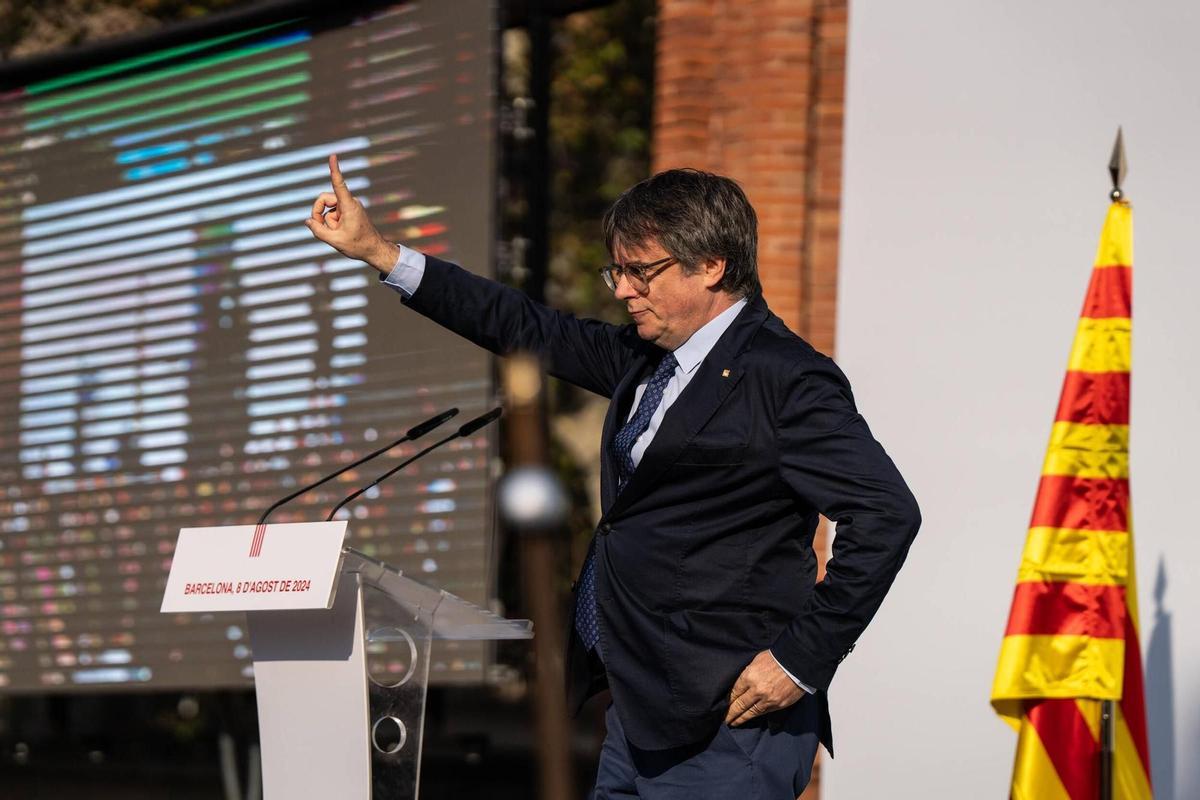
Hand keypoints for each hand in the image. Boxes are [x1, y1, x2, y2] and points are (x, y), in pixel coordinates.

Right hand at [305, 154, 398, 272]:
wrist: (374, 250)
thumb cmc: (358, 245)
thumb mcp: (335, 240)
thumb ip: (318, 230)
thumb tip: (308, 221)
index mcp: (349, 205)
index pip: (339, 184)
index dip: (335, 169)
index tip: (333, 155)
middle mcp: (349, 202)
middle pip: (324, 199)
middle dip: (318, 213)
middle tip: (320, 228)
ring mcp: (349, 206)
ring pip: (327, 209)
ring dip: (326, 221)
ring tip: (336, 234)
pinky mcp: (348, 211)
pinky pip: (333, 214)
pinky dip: (331, 223)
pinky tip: (339, 233)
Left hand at [724, 650, 805, 726]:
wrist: (796, 662)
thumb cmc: (776, 658)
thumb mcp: (756, 661)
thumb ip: (748, 673)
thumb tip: (741, 684)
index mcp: (749, 676)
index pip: (734, 692)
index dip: (728, 701)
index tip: (723, 706)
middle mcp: (756, 690)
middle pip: (740, 705)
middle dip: (731, 713)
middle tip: (724, 720)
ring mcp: (767, 699)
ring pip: (751, 712)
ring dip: (741, 718)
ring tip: (734, 723)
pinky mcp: (778, 705)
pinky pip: (763, 712)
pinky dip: (755, 716)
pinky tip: (750, 718)